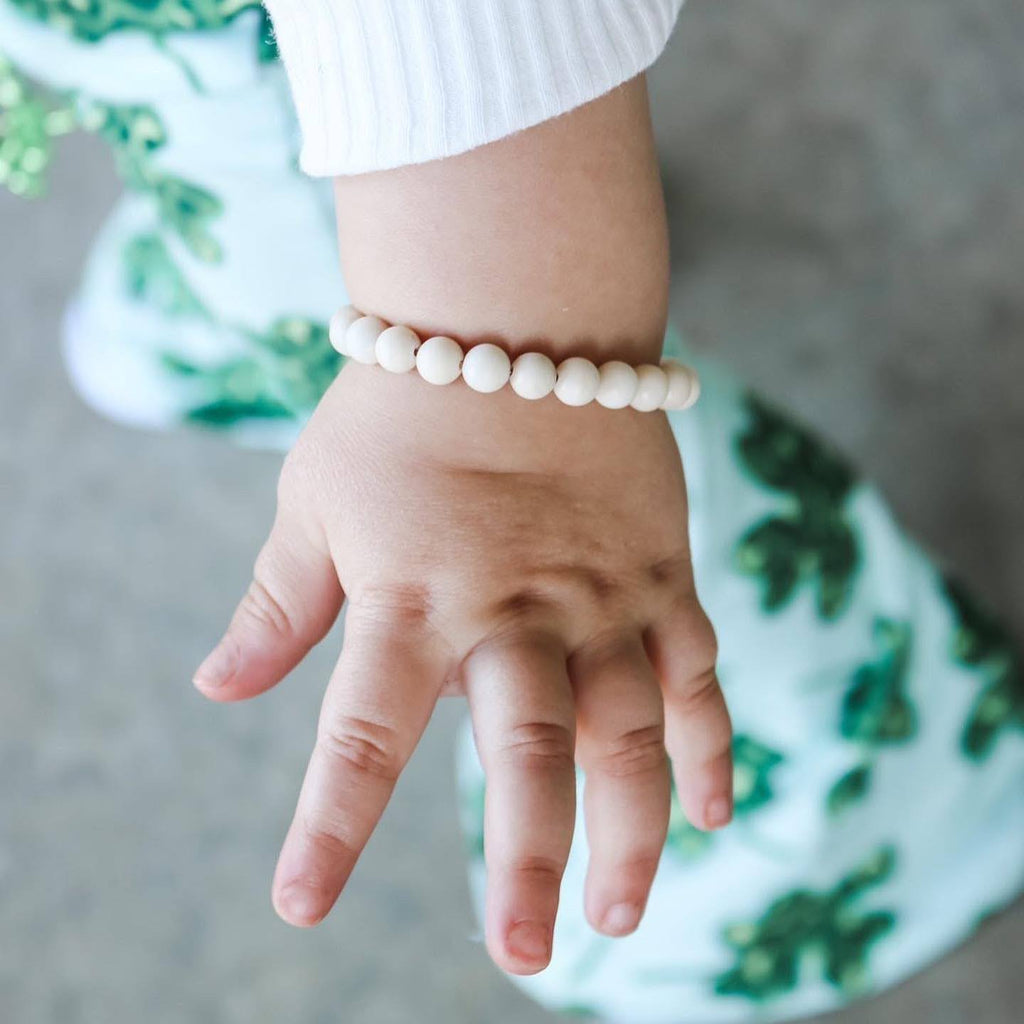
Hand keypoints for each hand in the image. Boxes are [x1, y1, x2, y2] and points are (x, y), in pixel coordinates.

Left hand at [194, 362, 731, 974]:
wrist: (516, 318)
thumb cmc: (401, 409)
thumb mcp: (316, 498)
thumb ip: (280, 601)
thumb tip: (217, 685)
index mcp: (414, 600)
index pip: (361, 736)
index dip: (331, 827)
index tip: (302, 906)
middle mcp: (514, 612)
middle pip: (528, 753)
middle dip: (527, 861)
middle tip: (528, 955)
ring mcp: (601, 597)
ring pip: (630, 733)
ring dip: (635, 830)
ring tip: (627, 913)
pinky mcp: (661, 576)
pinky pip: (696, 674)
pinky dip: (710, 745)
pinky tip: (716, 812)